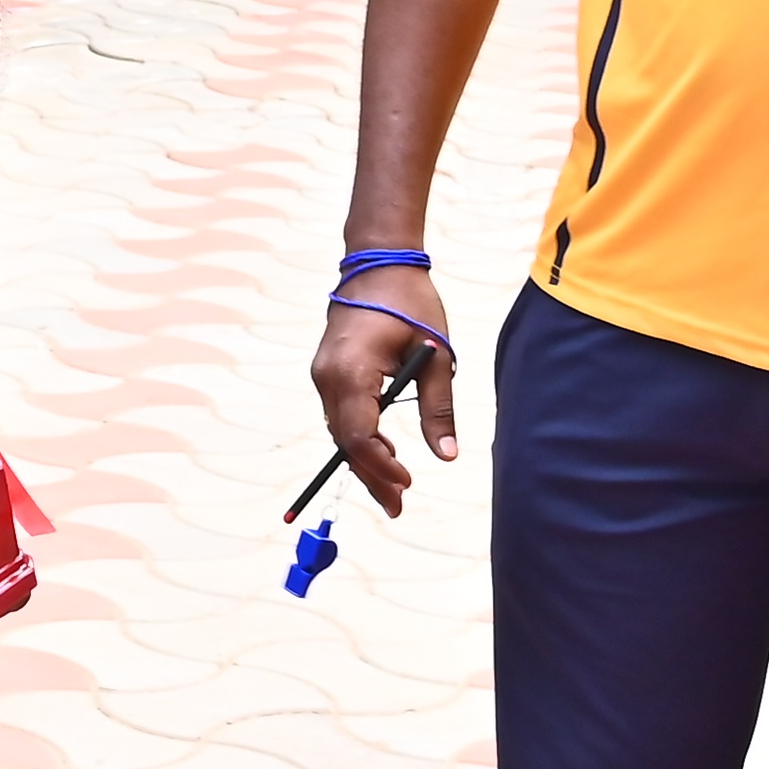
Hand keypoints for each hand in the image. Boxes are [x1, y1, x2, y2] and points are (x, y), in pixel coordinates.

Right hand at [311, 274, 457, 518]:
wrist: (377, 262)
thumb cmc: (410, 302)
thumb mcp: (436, 355)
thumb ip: (438, 408)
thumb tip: (446, 456)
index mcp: (351, 372)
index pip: (359, 436)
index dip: (380, 467)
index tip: (407, 482)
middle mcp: (327, 377)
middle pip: (345, 441)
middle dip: (371, 475)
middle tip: (397, 506)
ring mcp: (322, 374)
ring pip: (340, 431)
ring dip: (365, 459)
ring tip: (394, 486)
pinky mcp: (326, 371)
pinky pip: (340, 414)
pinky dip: (359, 436)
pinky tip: (382, 451)